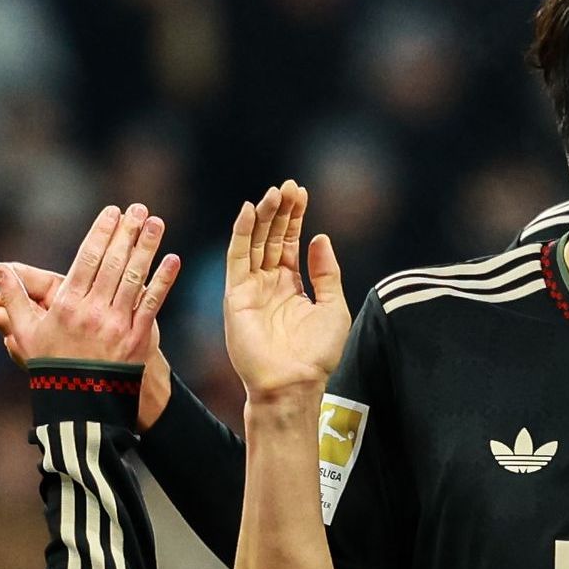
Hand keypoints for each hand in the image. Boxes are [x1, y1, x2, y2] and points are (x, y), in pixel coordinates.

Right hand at [0, 205, 180, 387]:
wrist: (82, 405)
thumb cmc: (52, 367)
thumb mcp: (26, 334)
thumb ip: (15, 300)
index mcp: (67, 306)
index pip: (87, 260)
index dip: (101, 233)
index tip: (112, 212)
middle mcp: (93, 311)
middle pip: (113, 263)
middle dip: (126, 232)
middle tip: (138, 208)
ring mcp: (117, 325)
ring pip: (134, 278)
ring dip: (146, 248)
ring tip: (156, 222)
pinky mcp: (137, 338)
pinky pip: (152, 304)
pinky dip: (163, 281)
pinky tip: (172, 259)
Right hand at [221, 182, 350, 420]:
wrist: (293, 382)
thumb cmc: (316, 354)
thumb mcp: (333, 306)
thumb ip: (326, 272)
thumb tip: (319, 237)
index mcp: (292, 286)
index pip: (290, 243)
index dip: (295, 217)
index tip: (301, 192)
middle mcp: (268, 284)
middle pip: (271, 237)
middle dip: (280, 211)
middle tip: (288, 186)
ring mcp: (250, 288)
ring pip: (253, 242)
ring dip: (262, 216)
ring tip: (274, 192)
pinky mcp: (235, 295)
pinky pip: (236, 257)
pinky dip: (240, 233)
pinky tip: (248, 210)